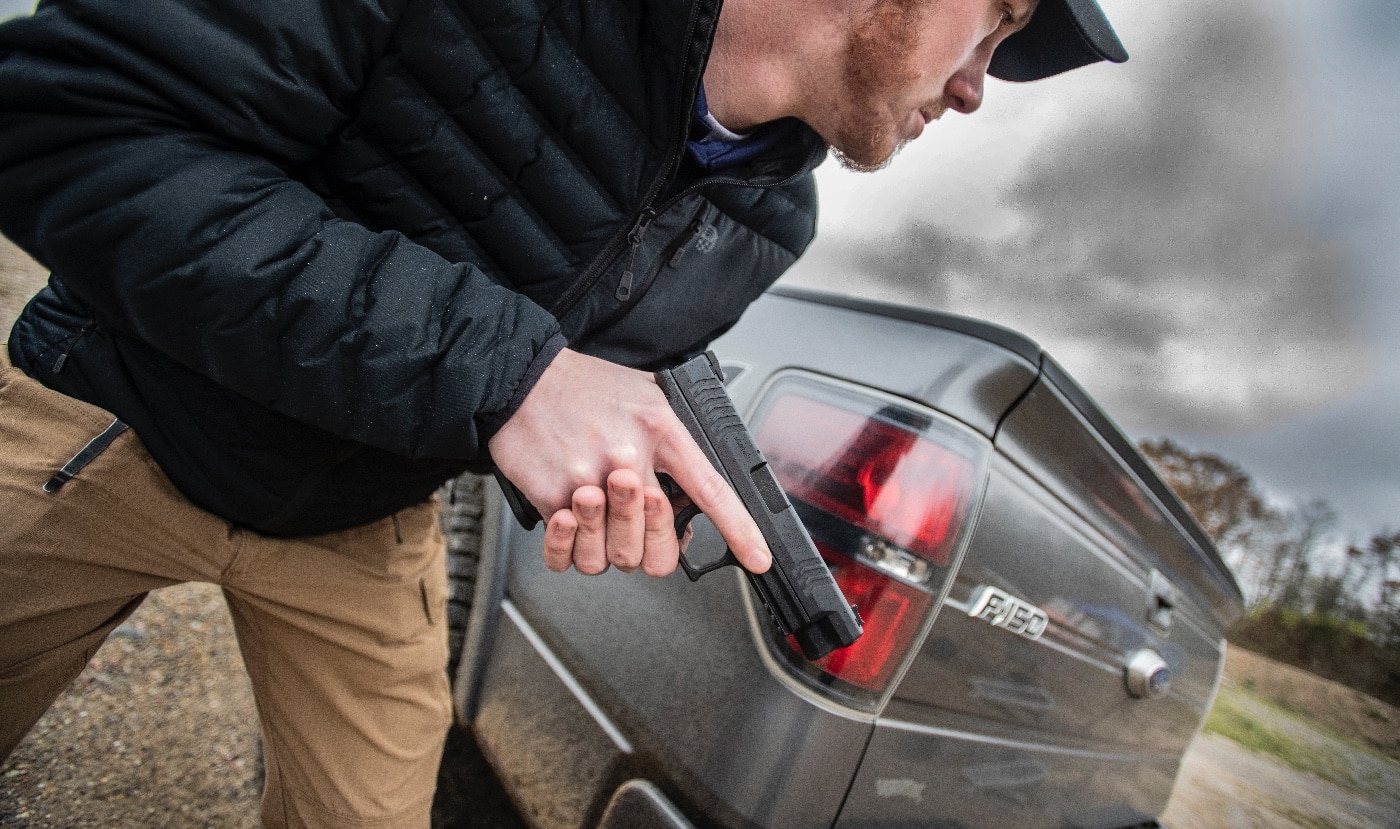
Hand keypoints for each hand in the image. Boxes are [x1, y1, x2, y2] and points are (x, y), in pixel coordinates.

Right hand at [486, 348, 770, 577]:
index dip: (739, 530)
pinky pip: (567, 553)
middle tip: (641, 522)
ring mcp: (588, 482)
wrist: (519, 377)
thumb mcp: (647, 392)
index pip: (711, 491)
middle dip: (654, 545)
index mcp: (661, 431)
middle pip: (658, 547)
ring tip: (600, 510)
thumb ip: (675, 434)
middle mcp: (628, 459)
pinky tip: (570, 523)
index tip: (758, 557)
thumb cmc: (583, 385)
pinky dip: (569, 548)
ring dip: (608, 543)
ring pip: (613, 557)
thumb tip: (696, 481)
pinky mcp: (551, 497)